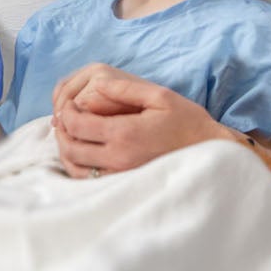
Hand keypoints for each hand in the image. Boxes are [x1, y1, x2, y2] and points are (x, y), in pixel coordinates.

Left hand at [52, 70, 229, 178]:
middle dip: (61, 131)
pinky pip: (89, 181)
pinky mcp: (124, 186)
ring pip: (75, 168)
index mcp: (123, 133)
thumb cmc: (186, 121)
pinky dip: (78, 167)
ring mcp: (120, 176)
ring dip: (66, 150)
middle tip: (64, 119)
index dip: (66, 112)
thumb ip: (124, 89)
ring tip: (70, 135)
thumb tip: (95, 85)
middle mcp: (118, 158)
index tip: (68, 104)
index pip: (76, 124)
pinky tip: (83, 154)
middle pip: (70, 147)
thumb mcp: (159, 96)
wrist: (209, 153)